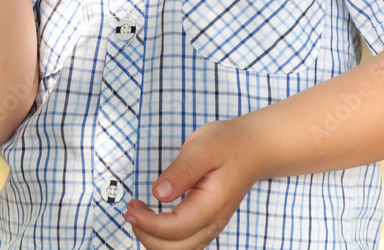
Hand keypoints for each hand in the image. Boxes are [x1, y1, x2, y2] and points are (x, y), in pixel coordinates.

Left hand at [124, 118, 259, 249]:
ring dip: (154, 239)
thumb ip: (181, 171)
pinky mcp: (206, 223)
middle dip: (147, 235)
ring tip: (138, 212)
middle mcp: (213, 222)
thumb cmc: (227, 143)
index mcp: (212, 204)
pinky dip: (164, 238)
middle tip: (130, 210)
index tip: (131, 208)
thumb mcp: (202, 147)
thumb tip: (158, 193)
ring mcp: (211, 226)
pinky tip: (152, 218)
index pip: (176, 228)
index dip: (149, 224)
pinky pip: (184, 243)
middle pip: (175, 249)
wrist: (252, 148)